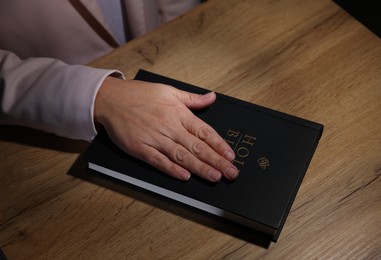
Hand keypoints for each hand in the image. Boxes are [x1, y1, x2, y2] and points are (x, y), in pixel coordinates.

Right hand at [94, 76, 238, 181]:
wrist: (110, 99)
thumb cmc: (139, 94)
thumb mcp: (169, 90)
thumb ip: (192, 98)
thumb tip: (212, 97)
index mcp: (178, 113)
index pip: (204, 131)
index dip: (219, 145)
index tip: (231, 155)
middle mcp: (169, 127)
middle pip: (197, 147)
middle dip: (216, 161)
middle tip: (231, 172)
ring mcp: (155, 138)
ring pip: (182, 155)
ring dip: (200, 167)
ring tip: (215, 176)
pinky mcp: (140, 148)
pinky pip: (159, 161)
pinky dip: (172, 169)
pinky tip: (185, 176)